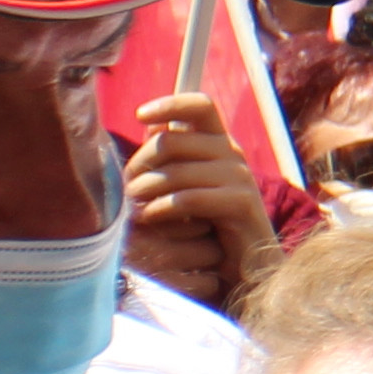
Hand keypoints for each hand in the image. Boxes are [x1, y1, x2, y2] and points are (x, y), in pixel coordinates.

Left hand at [121, 90, 273, 312]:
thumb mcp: (187, 187)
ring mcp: (241, 178)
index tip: (139, 115)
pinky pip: (189, 198)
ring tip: (132, 209)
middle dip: (140, 164)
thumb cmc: (209, 228)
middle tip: (126, 190)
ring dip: (145, 191)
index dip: (171, 104)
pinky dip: (161, 209)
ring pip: (176, 171)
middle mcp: (233, 155)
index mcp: (219, 144)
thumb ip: (173, 157)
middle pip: (174, 140)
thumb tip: (153, 126)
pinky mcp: (242, 205)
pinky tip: (150, 219)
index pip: (201, 106)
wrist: (246, 268)